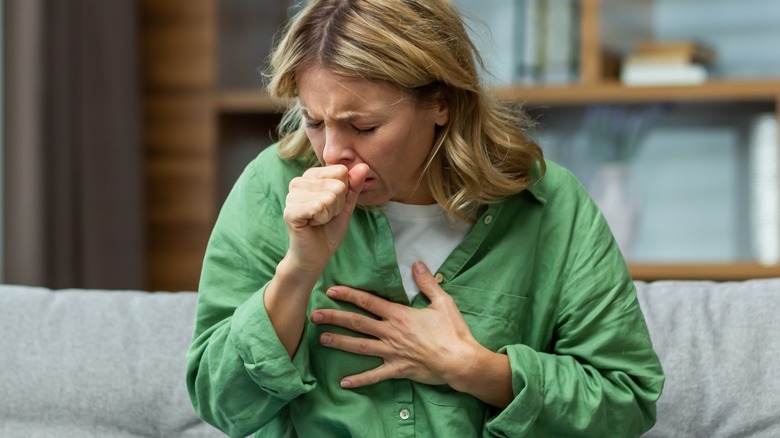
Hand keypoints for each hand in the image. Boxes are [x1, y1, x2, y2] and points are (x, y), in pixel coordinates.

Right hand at [283, 164, 368, 274]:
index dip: (344, 193)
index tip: (333, 206)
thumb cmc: (329, 229)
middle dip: (337, 205)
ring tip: (319, 220)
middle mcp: (298, 181)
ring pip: (329, 197)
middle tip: (325, 216)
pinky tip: (312, 224)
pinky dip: (322, 219)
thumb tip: (363, 166)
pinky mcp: (290, 211)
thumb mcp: (347, 205)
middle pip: (337, 185)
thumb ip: (354, 185)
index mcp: (311, 176)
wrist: (315, 255)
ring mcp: (291, 196)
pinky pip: (318, 207)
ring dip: (329, 214)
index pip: (341, 171)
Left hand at [310, 261, 481, 388]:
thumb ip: (427, 282)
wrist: (460, 361)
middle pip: (357, 323)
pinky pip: (374, 375)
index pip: (368, 302)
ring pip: (360, 346)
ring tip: (322, 339)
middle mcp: (391, 333)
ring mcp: (392, 352)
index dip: (348, 295)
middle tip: (314, 315)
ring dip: (339, 343)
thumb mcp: (442, 302)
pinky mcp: (397, 369)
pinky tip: (343, 382)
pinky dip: (359, 380)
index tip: (331, 291)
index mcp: (399, 315)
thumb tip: (417, 263)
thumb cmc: (453, 331)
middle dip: (334, 318)